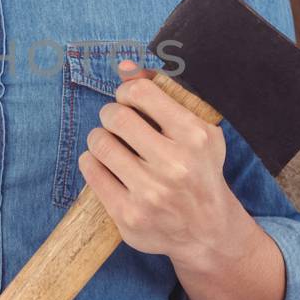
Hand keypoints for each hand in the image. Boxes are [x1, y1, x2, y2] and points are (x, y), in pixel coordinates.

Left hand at [78, 59, 251, 263]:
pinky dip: (93, 163)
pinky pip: (91, 172)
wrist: (208, 232)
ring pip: (99, 143)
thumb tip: (125, 67)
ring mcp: (149, 194)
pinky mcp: (128, 216)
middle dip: (111, 115)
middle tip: (117, 123)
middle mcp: (174, 165)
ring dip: (100, 139)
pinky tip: (106, 165)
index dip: (127, 92)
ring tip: (113, 145)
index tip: (128, 101)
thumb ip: (162, 95)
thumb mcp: (197, 130)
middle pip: (115, 117)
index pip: (140, 94)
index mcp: (194, 137)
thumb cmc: (199, 171)